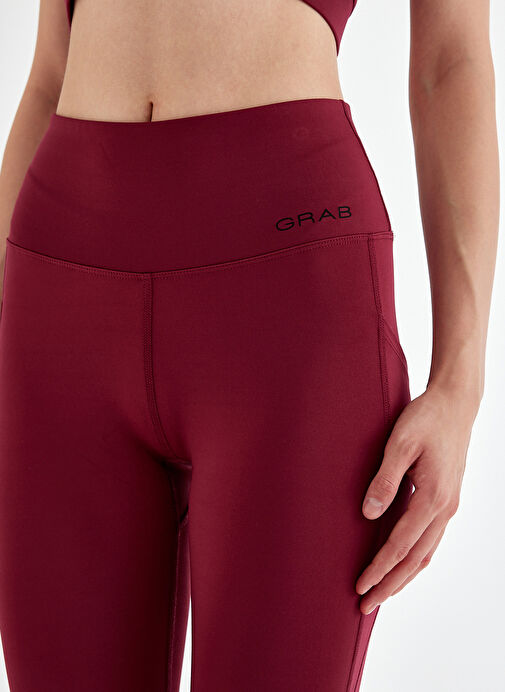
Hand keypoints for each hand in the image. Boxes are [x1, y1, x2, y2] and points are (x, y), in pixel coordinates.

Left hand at [355, 384, 477, 613]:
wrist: (455, 404)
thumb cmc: (425, 418)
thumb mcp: (399, 443)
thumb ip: (385, 480)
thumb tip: (368, 514)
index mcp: (433, 497)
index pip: (400, 545)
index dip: (379, 568)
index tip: (359, 587)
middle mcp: (444, 508)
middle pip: (415, 559)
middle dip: (389, 584)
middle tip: (364, 605)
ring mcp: (448, 506)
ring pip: (425, 553)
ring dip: (403, 576)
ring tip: (381, 593)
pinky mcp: (446, 499)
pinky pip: (430, 539)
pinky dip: (414, 558)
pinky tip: (401, 562)